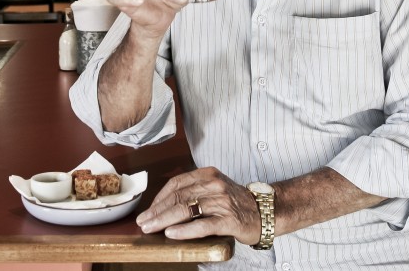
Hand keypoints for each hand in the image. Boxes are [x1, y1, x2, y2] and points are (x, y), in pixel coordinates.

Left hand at [135, 167, 262, 246]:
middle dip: (157, 211)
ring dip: (165, 220)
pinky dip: (185, 230)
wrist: (265, 211)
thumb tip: (164, 206)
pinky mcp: (229, 220)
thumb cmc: (235, 202)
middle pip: (178, 197)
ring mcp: (222, 202)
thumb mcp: (214, 189)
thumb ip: (194, 191)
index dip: (159, 197)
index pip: (176, 184)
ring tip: (151, 228)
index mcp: (208, 174)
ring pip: (187, 210)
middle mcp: (214, 185)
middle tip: (143, 222)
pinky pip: (203, 225)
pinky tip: (172, 234)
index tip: (147, 210)